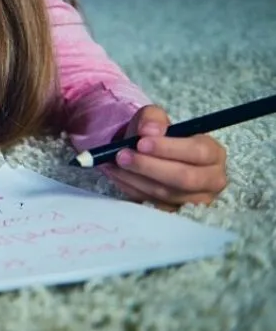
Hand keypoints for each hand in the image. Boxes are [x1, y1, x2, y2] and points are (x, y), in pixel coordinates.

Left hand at [104, 104, 227, 210]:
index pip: (198, 152)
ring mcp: (197, 201)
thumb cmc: (156, 135)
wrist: (147, 154)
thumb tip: (149, 131)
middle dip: (150, 167)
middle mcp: (212, 180)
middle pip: (185, 178)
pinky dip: (133, 190)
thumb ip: (152, 118)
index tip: (140, 143)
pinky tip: (118, 176)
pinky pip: (155, 205)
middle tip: (122, 156)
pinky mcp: (178, 213)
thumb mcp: (155, 117)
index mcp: (213, 153)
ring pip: (168, 194)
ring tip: (115, 164)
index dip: (169, 148)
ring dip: (137, 179)